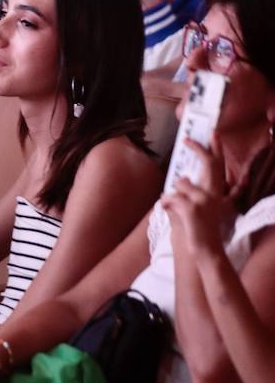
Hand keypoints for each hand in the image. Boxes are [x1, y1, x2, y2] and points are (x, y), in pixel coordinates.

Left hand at [162, 135, 234, 261]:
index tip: (213, 133)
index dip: (215, 149)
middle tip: (188, 138)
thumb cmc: (199, 228)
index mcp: (216, 193)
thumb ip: (191, 192)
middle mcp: (214, 194)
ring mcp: (204, 200)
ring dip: (171, 195)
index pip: (218, 167)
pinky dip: (164, 204)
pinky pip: (169, 197)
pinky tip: (168, 213)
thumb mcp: (198, 208)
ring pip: (179, 184)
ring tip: (174, 209)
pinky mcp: (192, 208)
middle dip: (199, 149)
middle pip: (208, 164)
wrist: (205, 249)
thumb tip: (180, 178)